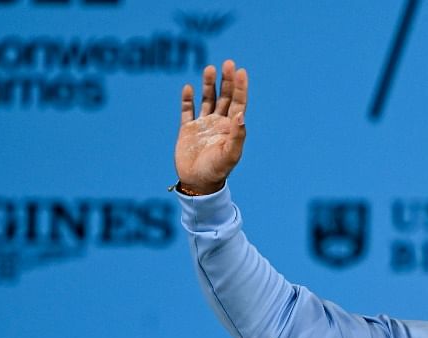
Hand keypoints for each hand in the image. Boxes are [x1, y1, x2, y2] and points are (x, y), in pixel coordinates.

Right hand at [174, 59, 247, 194]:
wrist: (198, 183)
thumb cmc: (217, 171)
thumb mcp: (230, 154)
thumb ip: (237, 135)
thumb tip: (240, 114)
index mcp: (231, 128)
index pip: (238, 103)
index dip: (240, 87)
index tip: (241, 71)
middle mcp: (218, 123)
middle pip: (224, 97)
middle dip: (227, 81)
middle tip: (228, 63)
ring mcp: (203, 125)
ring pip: (207, 99)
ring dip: (209, 85)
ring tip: (210, 68)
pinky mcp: (187, 130)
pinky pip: (187, 111)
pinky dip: (187, 99)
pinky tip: (188, 88)